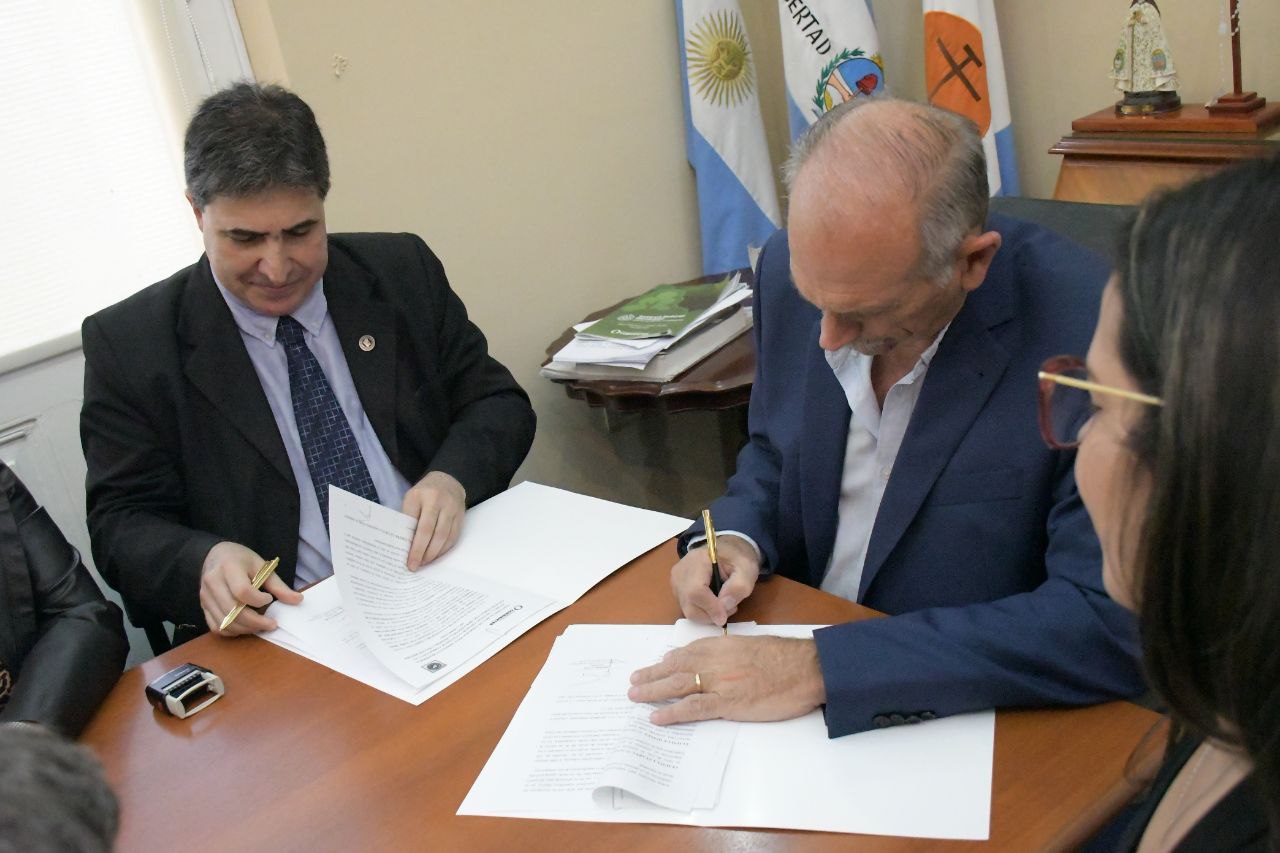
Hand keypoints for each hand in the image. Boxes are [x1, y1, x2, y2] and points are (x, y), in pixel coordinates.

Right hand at [199, 541, 301, 635]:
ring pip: (225, 622)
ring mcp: (205, 596)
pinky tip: (245, 626)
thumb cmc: (241, 560)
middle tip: (272, 624)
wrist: (216, 555)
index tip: (269, 599)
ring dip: (245, 629)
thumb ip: (278, 585)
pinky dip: (232, 631)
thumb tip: (298, 600)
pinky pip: (216, 627)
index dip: (258, 600)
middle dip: (256, 622)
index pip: (242, 591)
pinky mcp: (203, 606)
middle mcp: (213, 582)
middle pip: (233, 610)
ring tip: (261, 625)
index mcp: (229, 567)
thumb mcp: (262, 566)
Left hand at [401, 470, 465, 568]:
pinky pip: (453, 536)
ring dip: (434, 553)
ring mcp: (451, 508)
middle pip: (429, 531)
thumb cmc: (424, 493)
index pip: (414, 523)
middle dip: (421, 552)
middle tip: (415, 565)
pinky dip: (444, 549)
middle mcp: (437, 500)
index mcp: (420, 495)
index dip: (411, 543)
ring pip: (443, 536)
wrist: (447, 480)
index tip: (406, 559)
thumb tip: (405, 545)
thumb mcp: (411, 499)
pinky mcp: (461, 515)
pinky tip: (436, 555)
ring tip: (425, 562)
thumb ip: (408, 518)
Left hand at [628, 635, 825, 724]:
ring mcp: (720, 681)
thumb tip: (723, 660)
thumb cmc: (787, 658)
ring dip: (653, 690)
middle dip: (652, 674)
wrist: (806, 668)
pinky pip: (693, 708)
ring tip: (635, 696)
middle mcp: (715, 660)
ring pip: (677, 685)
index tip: (659, 664)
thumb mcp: (755, 645)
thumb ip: (734, 651)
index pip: (688, 651)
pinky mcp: (728, 703)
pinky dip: (672, 712)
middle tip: (634, 680)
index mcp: (723, 645)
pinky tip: (657, 717)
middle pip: (675, 666)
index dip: (670, 660)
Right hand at [670, 535, 759, 625]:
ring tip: (723, 604)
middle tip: (729, 608)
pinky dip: (702, 611)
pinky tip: (714, 602)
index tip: (724, 617)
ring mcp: (676, 581)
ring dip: (707, 615)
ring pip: (688, 610)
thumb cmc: (737, 559)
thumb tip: (724, 606)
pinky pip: (687, 608)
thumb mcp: (747, 569)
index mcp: (698, 560)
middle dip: (710, 614)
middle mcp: (681, 571)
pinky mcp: (677, 589)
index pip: (696, 590)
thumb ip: (739, 587)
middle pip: (689, 603)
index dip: (710, 607)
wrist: (727, 550)